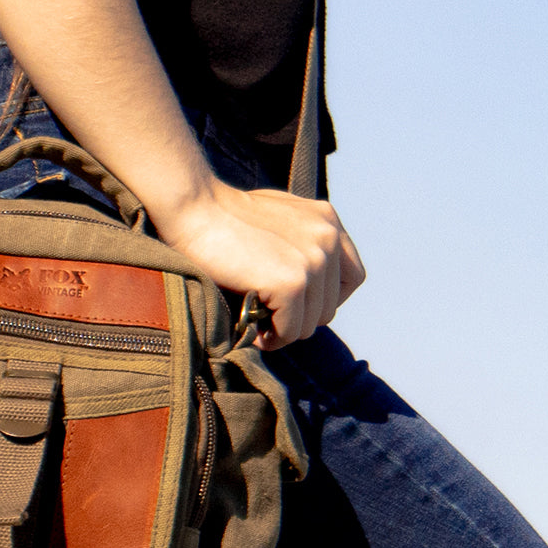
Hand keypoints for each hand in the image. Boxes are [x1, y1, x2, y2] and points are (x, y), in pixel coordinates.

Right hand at [151, 177, 364, 349]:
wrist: (195, 209)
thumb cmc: (223, 216)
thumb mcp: (278, 219)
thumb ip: (300, 242)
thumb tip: (302, 283)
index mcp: (327, 221)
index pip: (352, 277)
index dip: (326, 300)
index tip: (299, 306)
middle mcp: (328, 238)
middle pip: (330, 307)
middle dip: (299, 319)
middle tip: (269, 320)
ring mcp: (313, 261)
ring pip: (310, 323)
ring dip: (283, 331)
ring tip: (258, 325)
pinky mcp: (292, 283)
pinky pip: (290, 330)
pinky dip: (272, 338)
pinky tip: (254, 332)